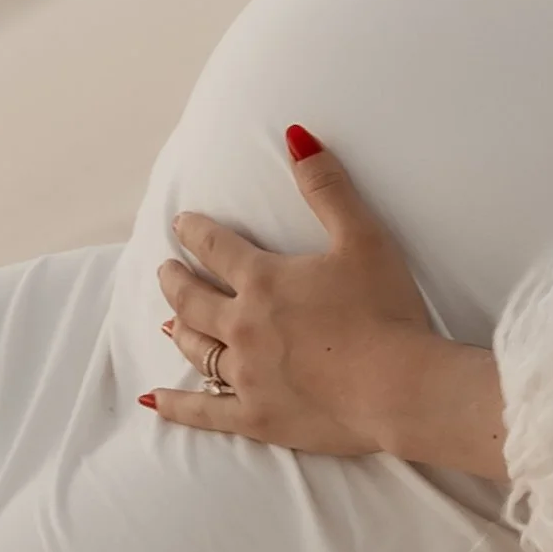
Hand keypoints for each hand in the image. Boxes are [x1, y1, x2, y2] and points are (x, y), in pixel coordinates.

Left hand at [143, 126, 434, 454]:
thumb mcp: (363, 237)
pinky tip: (152, 401)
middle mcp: (242, 325)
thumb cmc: (385, 310)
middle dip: (176, 279)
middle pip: (193, 298)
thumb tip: (294, 135)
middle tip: (165, 269)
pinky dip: (176, 406)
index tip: (182, 223)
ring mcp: (246, 375)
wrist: (399, 387)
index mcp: (264, 280)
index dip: (196, 231)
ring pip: (196, 348)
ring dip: (179, 328)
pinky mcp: (256, 416)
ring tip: (168, 319)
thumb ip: (326, 187)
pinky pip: (204, 412)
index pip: (216, 247)